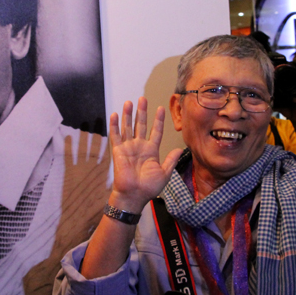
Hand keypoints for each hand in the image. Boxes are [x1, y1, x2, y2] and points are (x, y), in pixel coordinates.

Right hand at [109, 97, 181, 212]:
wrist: (134, 196)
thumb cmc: (149, 187)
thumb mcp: (164, 173)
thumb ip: (171, 160)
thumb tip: (180, 149)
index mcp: (151, 150)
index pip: (156, 131)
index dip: (158, 120)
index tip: (161, 108)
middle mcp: (140, 146)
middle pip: (141, 125)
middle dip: (142, 112)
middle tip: (142, 98)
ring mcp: (128, 147)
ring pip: (128, 127)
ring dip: (128, 115)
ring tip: (129, 102)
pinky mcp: (118, 151)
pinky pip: (116, 136)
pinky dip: (114, 125)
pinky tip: (115, 114)